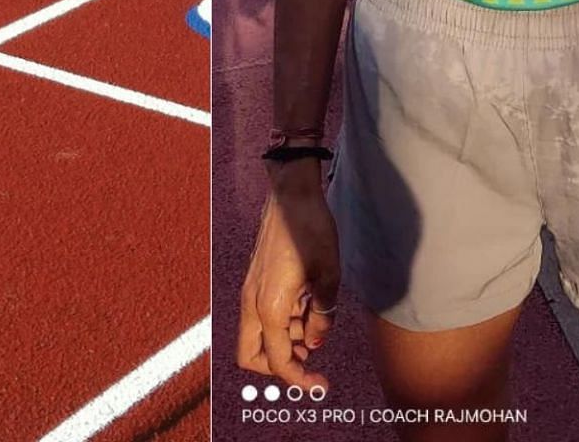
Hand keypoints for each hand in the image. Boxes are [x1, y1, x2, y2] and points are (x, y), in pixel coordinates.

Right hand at [236, 166, 339, 387]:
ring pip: (258, 335)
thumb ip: (321, 316)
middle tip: (309, 364)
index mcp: (270, 307)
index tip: (320, 384)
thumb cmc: (310, 230)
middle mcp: (253, 302)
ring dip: (284, 342)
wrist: (291, 193)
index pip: (277, 361)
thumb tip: (315, 341)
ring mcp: (251, 290)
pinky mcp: (256, 280)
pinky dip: (283, 324)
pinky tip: (308, 308)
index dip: (299, 379)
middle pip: (250, 355)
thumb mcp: (328, 277)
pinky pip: (263, 315)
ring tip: (316, 325)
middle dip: (277, 367)